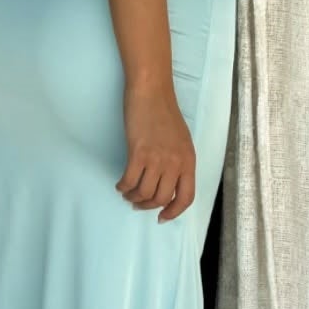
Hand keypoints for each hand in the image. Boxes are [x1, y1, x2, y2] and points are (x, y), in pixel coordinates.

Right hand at [117, 82, 195, 221]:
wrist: (151, 92)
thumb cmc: (164, 112)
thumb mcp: (181, 140)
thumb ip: (178, 161)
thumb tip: (168, 181)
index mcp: (188, 161)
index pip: (186, 197)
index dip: (174, 212)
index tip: (162, 217)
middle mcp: (175, 163)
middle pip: (161, 199)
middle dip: (147, 206)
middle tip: (137, 203)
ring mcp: (157, 158)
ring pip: (144, 192)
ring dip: (133, 197)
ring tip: (127, 193)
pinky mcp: (139, 152)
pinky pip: (130, 180)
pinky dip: (123, 186)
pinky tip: (120, 184)